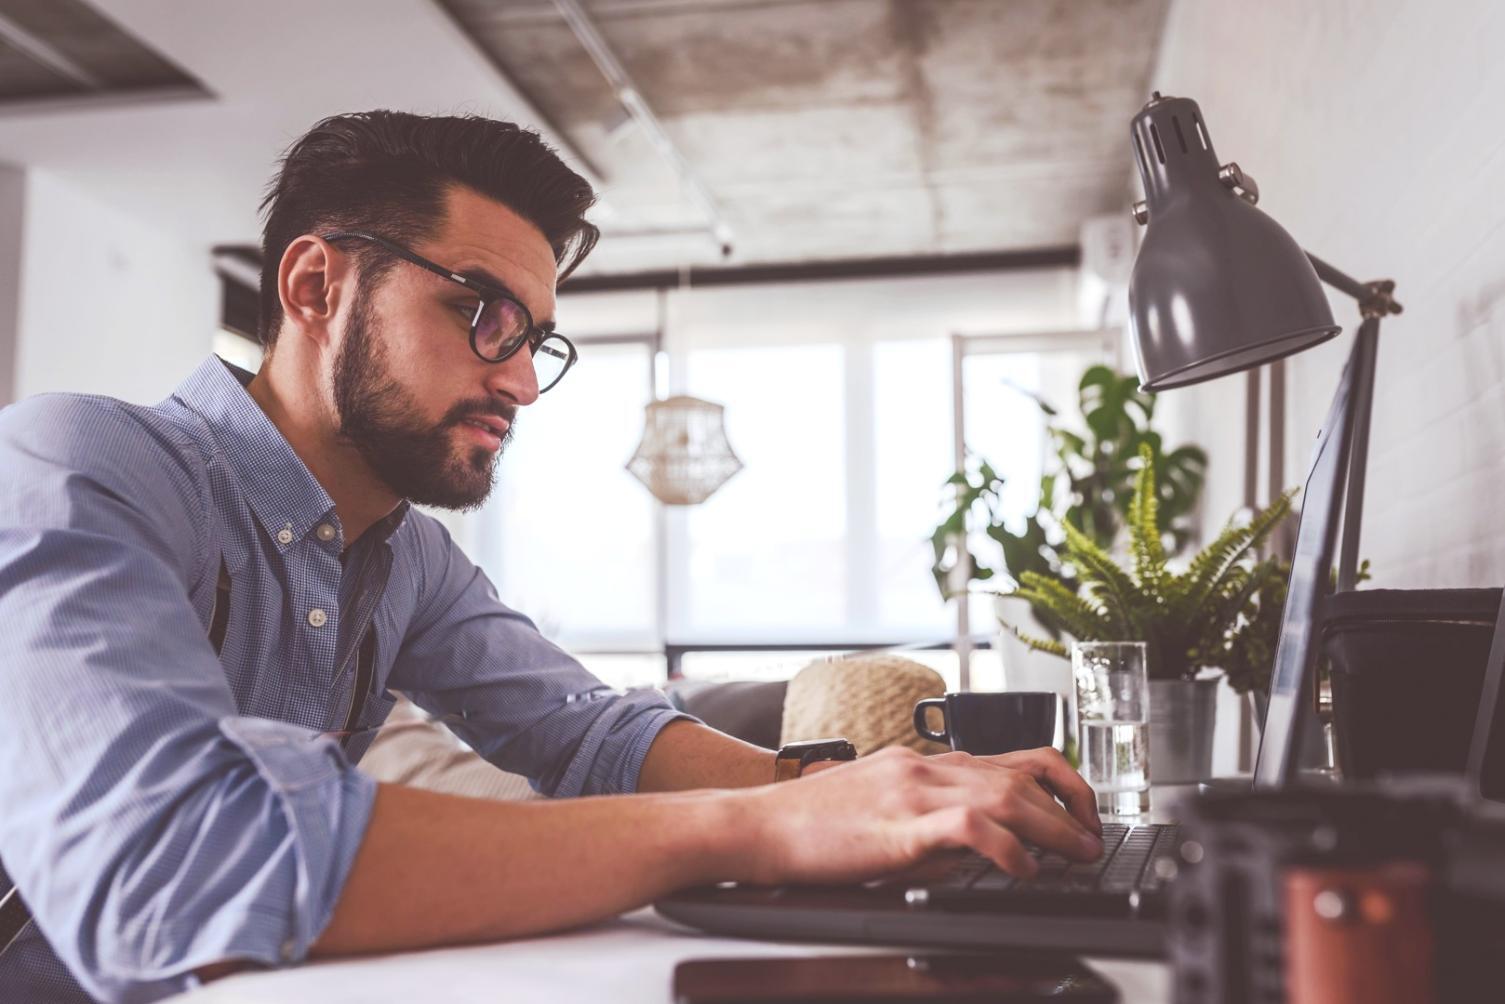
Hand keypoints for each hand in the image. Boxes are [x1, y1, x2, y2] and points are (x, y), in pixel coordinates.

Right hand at [732, 746, 1102, 885]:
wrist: (756, 825)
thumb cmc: (807, 824)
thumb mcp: (878, 807)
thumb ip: (927, 817)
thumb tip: (978, 845)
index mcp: (919, 762)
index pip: (1007, 758)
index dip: (1056, 782)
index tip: (1077, 811)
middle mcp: (922, 767)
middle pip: (1019, 774)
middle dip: (1069, 807)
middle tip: (1091, 839)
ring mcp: (911, 791)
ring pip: (1005, 794)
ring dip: (1052, 828)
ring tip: (1075, 855)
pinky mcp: (898, 825)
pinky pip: (970, 828)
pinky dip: (1007, 848)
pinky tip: (1021, 870)